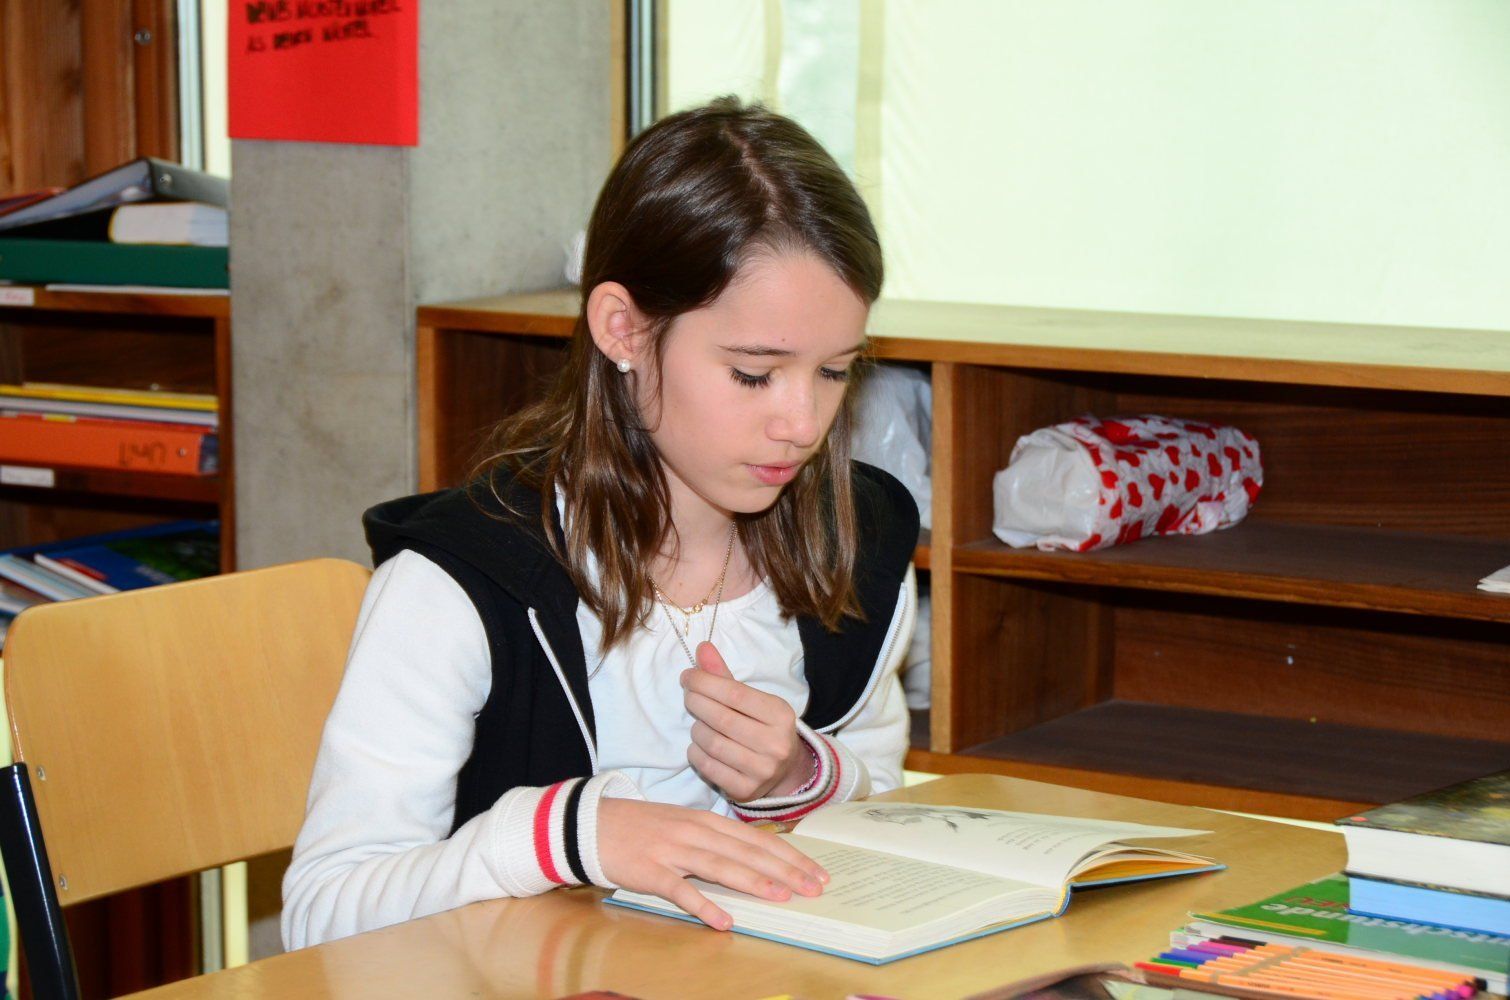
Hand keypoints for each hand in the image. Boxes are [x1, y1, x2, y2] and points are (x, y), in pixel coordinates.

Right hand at [597, 798, 827, 929]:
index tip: (816, 872)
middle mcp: (695, 832)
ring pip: (721, 867)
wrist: (592, 824)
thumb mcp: (684, 825)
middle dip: (785, 870)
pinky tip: (722, 921)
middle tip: (813, 888)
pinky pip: (680, 891)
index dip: (789, 856)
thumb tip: (753, 859)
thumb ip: (716, 839)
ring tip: (782, 897)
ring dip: (753, 882)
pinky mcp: (650, 871)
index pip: (757, 839)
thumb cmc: (642, 827)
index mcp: (706, 820)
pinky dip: (703, 905)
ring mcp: (673, 851)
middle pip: (747, 852)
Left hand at [681, 641, 812, 801]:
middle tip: (689, 696)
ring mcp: (761, 770)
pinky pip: (708, 766)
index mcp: (780, 715)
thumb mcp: (753, 700)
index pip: (735, 694)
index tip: (688, 676)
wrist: (785, 770)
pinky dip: (696, 752)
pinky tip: (700, 745)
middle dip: (696, 702)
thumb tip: (702, 648)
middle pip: (721, 718)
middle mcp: (775, 744)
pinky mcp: (745, 791)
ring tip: (698, 723)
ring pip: (711, 743)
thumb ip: (725, 676)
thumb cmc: (763, 727)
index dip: (706, 682)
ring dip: (696, 729)